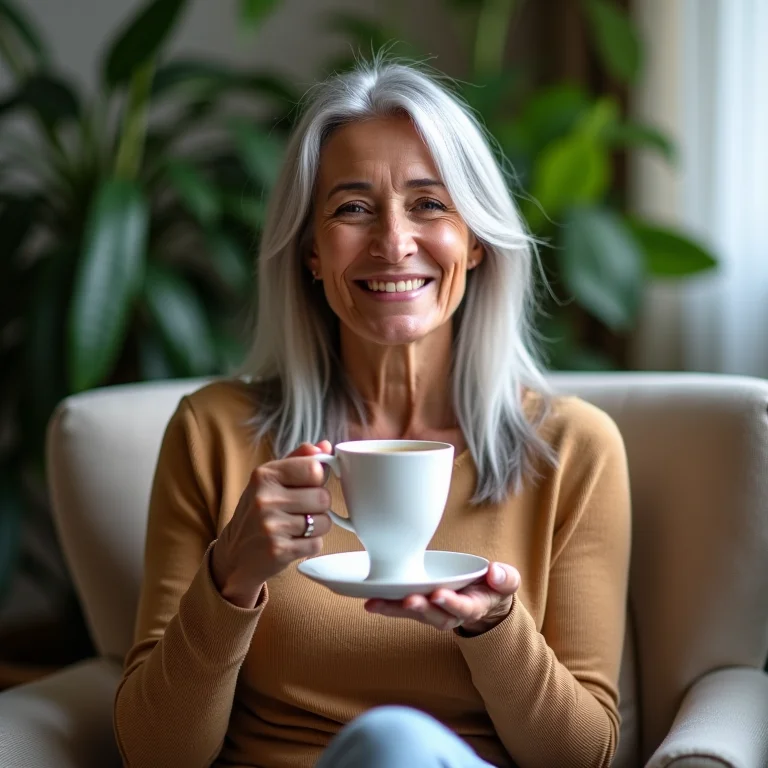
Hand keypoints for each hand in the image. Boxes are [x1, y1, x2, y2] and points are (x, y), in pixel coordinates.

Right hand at [211, 441, 332, 607]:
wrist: (233, 555)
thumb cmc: (257, 513)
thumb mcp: (270, 481)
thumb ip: (298, 460)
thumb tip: (325, 446)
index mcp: (264, 476)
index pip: (314, 469)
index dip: (318, 479)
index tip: (308, 485)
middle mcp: (264, 499)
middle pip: (323, 497)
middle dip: (319, 506)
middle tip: (301, 511)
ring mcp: (271, 526)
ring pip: (324, 522)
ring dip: (316, 527)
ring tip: (296, 527)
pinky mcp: (279, 551)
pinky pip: (316, 543)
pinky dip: (309, 544)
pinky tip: (293, 542)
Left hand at [364, 563, 520, 635]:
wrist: (483, 598)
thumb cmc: (492, 588)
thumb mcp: (505, 582)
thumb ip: (505, 578)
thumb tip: (495, 573)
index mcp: (473, 607)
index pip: (462, 607)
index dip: (451, 603)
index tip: (439, 594)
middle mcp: (450, 614)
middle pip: (434, 615)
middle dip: (420, 608)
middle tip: (407, 600)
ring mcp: (433, 612)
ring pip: (414, 614)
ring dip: (394, 609)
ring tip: (375, 603)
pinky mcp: (419, 606)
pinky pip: (402, 608)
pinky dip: (386, 605)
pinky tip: (369, 600)